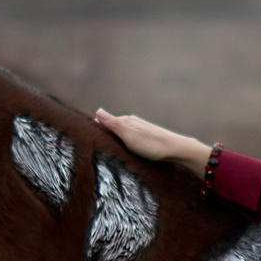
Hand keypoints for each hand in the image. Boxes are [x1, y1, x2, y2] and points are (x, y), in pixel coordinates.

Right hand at [95, 108, 210, 171]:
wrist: (176, 150)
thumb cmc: (152, 145)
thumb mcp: (129, 136)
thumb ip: (113, 125)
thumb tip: (97, 110)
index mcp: (126, 121)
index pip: (103, 121)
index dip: (94, 128)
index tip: (84, 137)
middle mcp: (132, 122)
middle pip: (111, 126)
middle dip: (102, 133)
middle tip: (90, 144)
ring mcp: (139, 129)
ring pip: (120, 132)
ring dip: (112, 138)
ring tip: (103, 147)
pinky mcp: (145, 137)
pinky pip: (128, 138)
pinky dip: (121, 142)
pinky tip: (122, 148)